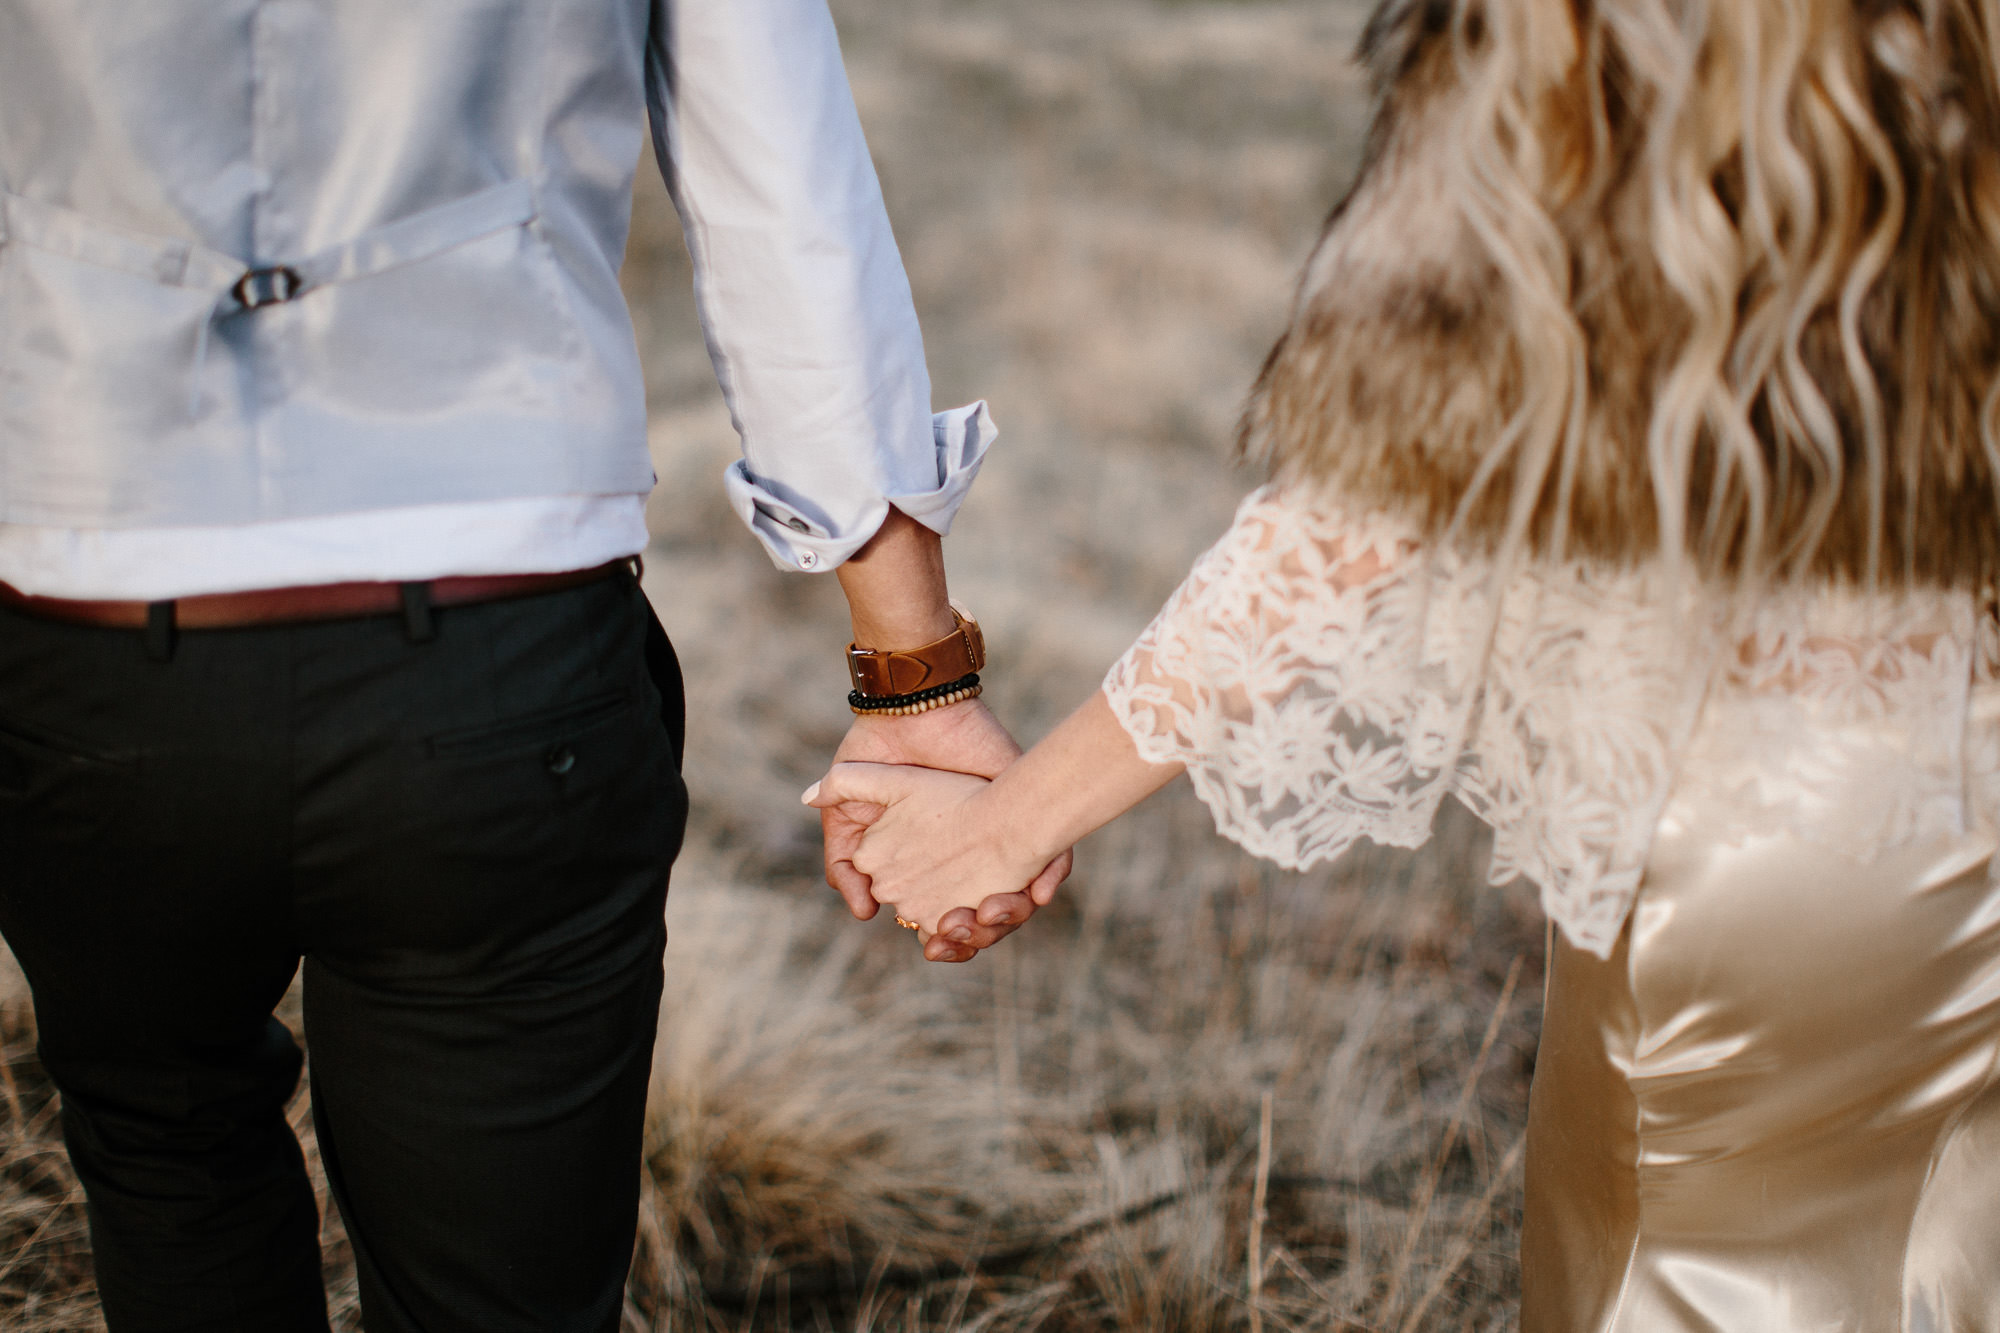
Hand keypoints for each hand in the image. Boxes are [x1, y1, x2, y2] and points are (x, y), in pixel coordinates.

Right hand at [821, 699, 1070, 960]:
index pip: (945, 920)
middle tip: (966, 930)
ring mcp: (1003, 834)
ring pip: (1022, 899)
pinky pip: (1056, 858)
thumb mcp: (848, 816)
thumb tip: (864, 912)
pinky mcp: (1027, 807)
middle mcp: (972, 855)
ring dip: (1013, 915)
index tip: (936, 943)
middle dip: (981, 934)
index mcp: (933, 863)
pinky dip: (1051, 879)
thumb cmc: (875, 757)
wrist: (910, 710)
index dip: (944, 940)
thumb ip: (845, 866)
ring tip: (992, 912)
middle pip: (987, 918)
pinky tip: (1038, 892)